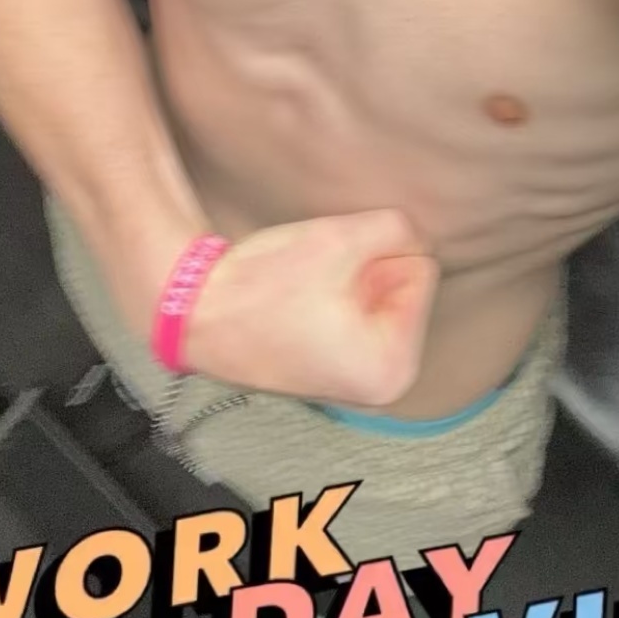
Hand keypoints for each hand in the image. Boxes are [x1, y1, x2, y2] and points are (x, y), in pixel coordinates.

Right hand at [179, 208, 440, 406]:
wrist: (196, 313)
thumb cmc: (263, 287)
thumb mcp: (343, 239)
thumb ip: (400, 228)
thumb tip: (417, 238)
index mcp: (395, 368)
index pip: (422, 269)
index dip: (376, 254)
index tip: (330, 274)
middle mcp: (382, 389)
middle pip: (402, 288)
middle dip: (365, 272)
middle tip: (316, 285)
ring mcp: (355, 384)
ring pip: (377, 297)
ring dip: (349, 283)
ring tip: (306, 296)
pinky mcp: (332, 371)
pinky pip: (356, 315)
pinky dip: (334, 301)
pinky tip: (300, 306)